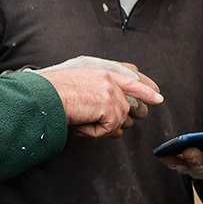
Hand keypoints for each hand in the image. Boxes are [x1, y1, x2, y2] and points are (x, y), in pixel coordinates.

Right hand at [36, 56, 161, 137]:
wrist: (44, 96)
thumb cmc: (51, 94)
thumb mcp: (76, 85)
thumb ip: (96, 92)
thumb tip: (112, 115)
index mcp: (100, 71)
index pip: (130, 78)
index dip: (145, 90)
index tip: (157, 98)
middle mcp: (108, 78)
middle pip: (127, 107)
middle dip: (116, 120)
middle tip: (93, 120)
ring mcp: (110, 91)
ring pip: (118, 120)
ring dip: (100, 127)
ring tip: (80, 119)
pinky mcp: (109, 105)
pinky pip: (109, 129)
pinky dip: (95, 132)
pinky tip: (81, 123)